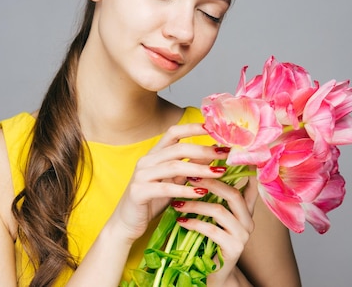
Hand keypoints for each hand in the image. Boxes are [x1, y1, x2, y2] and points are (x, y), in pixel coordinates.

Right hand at [107, 123, 230, 243]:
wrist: (126, 224)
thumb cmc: (152, 201)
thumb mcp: (174, 181)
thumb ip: (189, 166)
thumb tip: (213, 154)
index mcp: (154, 154)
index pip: (174, 132)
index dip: (193, 128)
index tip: (215, 128)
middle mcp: (146, 160)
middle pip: (178, 148)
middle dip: (204, 149)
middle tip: (225, 153)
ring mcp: (141, 175)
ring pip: (174, 166)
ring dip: (199, 168)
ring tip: (218, 173)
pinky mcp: (138, 192)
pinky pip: (165, 187)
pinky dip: (185, 189)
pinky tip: (201, 192)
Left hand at [171, 172, 257, 285]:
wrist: (211, 272)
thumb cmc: (209, 239)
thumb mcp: (213, 214)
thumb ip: (215, 194)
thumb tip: (204, 162)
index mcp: (246, 209)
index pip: (249, 183)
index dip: (240, 168)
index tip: (222, 154)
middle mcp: (248, 220)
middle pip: (232, 193)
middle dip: (208, 183)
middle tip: (187, 176)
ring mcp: (243, 236)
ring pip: (219, 211)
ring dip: (195, 204)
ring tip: (177, 202)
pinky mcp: (233, 249)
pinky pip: (212, 230)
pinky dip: (194, 223)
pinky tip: (181, 221)